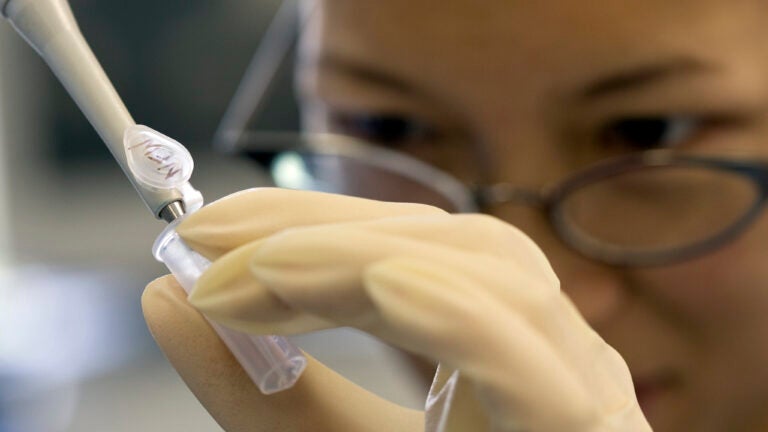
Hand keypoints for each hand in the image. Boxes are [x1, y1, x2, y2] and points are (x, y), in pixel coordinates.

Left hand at [142, 188, 650, 430]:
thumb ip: (256, 389)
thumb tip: (167, 298)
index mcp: (497, 356)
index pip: (412, 248)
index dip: (311, 222)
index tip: (208, 230)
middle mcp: (548, 361)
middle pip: (455, 246)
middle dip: (328, 228)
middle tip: (211, 239)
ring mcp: (580, 398)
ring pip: (496, 280)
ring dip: (364, 257)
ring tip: (259, 272)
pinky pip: (529, 363)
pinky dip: (454, 313)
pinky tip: (379, 286)